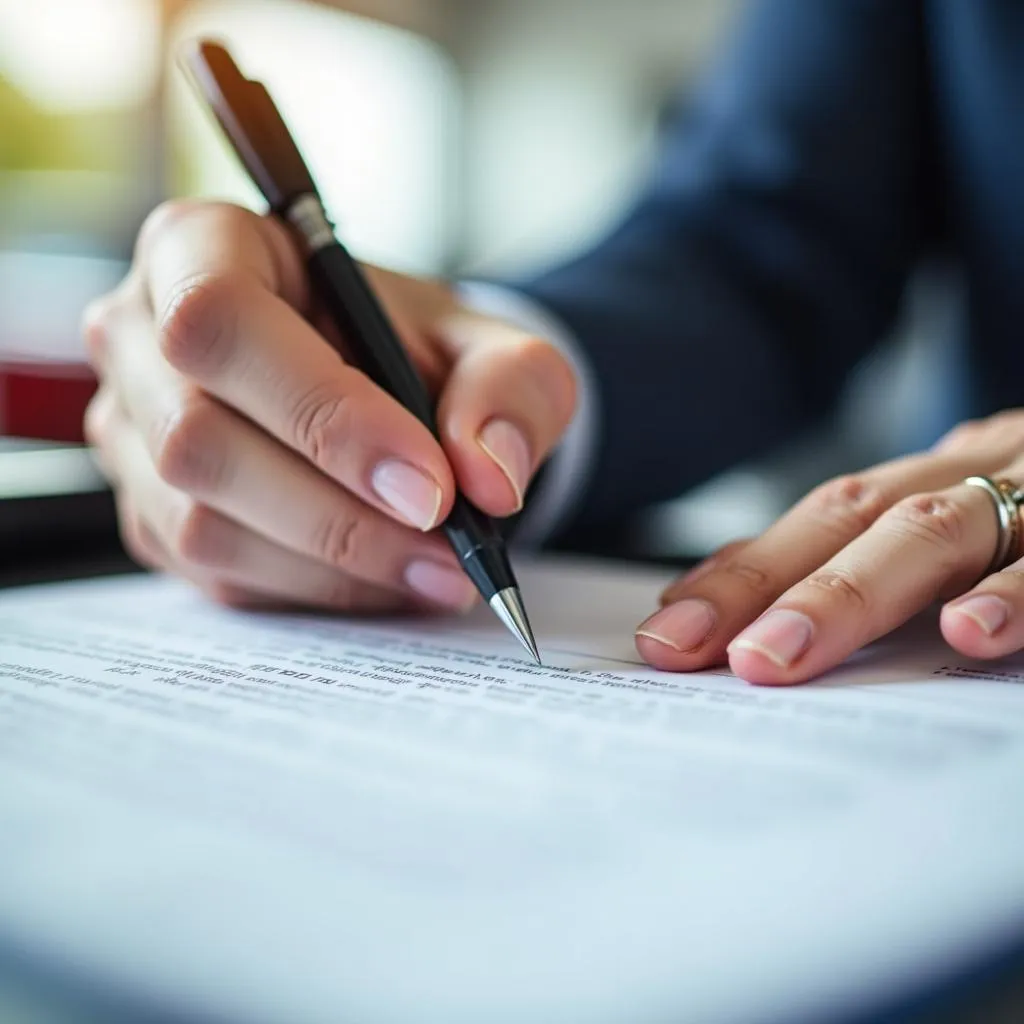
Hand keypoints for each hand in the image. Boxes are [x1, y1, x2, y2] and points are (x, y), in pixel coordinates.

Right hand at [83, 200, 575, 612]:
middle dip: (341, 513)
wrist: (385, 392)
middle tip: (450, 551)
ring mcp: (130, 432)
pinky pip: (217, 574)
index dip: (324, 413)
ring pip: (202, 524)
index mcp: (203, 247)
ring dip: (334, 566)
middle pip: (200, 439)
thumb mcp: (491, 344)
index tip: (431, 487)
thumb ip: (510, 387)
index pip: (222, 320)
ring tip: (436, 573)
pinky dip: (314, 590)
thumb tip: (490, 476)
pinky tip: (385, 577)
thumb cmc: (417, 349)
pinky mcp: (149, 512)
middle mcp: (141, 335)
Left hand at [636, 412, 1023, 682]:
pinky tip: (968, 630)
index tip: (667, 626)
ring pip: (939, 531)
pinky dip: (1016, 594)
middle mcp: (977, 475)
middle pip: (857, 519)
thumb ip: (893, 554)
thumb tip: (766, 614)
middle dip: (764, 585)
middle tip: (681, 648)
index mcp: (939, 478)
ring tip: (775, 653)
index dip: (742, 570)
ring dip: (850, 593)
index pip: (825, 518)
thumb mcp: (979, 521)